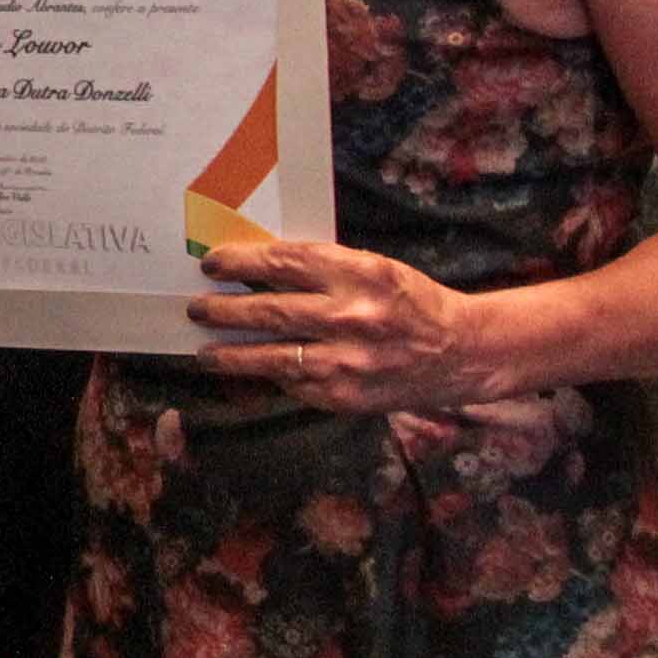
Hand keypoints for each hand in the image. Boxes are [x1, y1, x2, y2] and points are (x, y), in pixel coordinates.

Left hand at [191, 236, 492, 414]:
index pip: (283, 263)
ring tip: (206, 351)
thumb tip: (256, 268)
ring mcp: (347, 361)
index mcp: (359, 274)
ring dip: (230, 354)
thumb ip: (322, 269)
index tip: (212, 263)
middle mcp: (351, 317)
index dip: (240, 262)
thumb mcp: (372, 269)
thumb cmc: (409, 302)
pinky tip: (251, 372)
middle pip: (269, 311)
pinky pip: (293, 384)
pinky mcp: (345, 396)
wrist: (460, 352)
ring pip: (272, 357)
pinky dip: (269, 377)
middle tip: (197, 307)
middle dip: (223, 310)